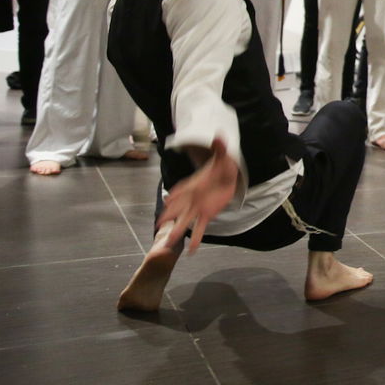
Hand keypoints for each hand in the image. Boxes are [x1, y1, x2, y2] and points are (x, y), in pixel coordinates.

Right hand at [156, 139, 239, 253]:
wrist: (226, 177)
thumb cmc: (221, 166)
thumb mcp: (223, 156)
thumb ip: (220, 147)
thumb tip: (220, 133)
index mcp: (193, 184)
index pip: (181, 190)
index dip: (174, 196)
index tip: (165, 202)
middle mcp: (192, 198)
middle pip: (179, 208)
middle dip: (169, 217)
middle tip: (158, 227)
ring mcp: (198, 208)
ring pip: (185, 221)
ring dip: (178, 231)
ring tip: (169, 244)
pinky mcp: (206, 215)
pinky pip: (200, 228)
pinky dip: (196, 239)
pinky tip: (191, 251)